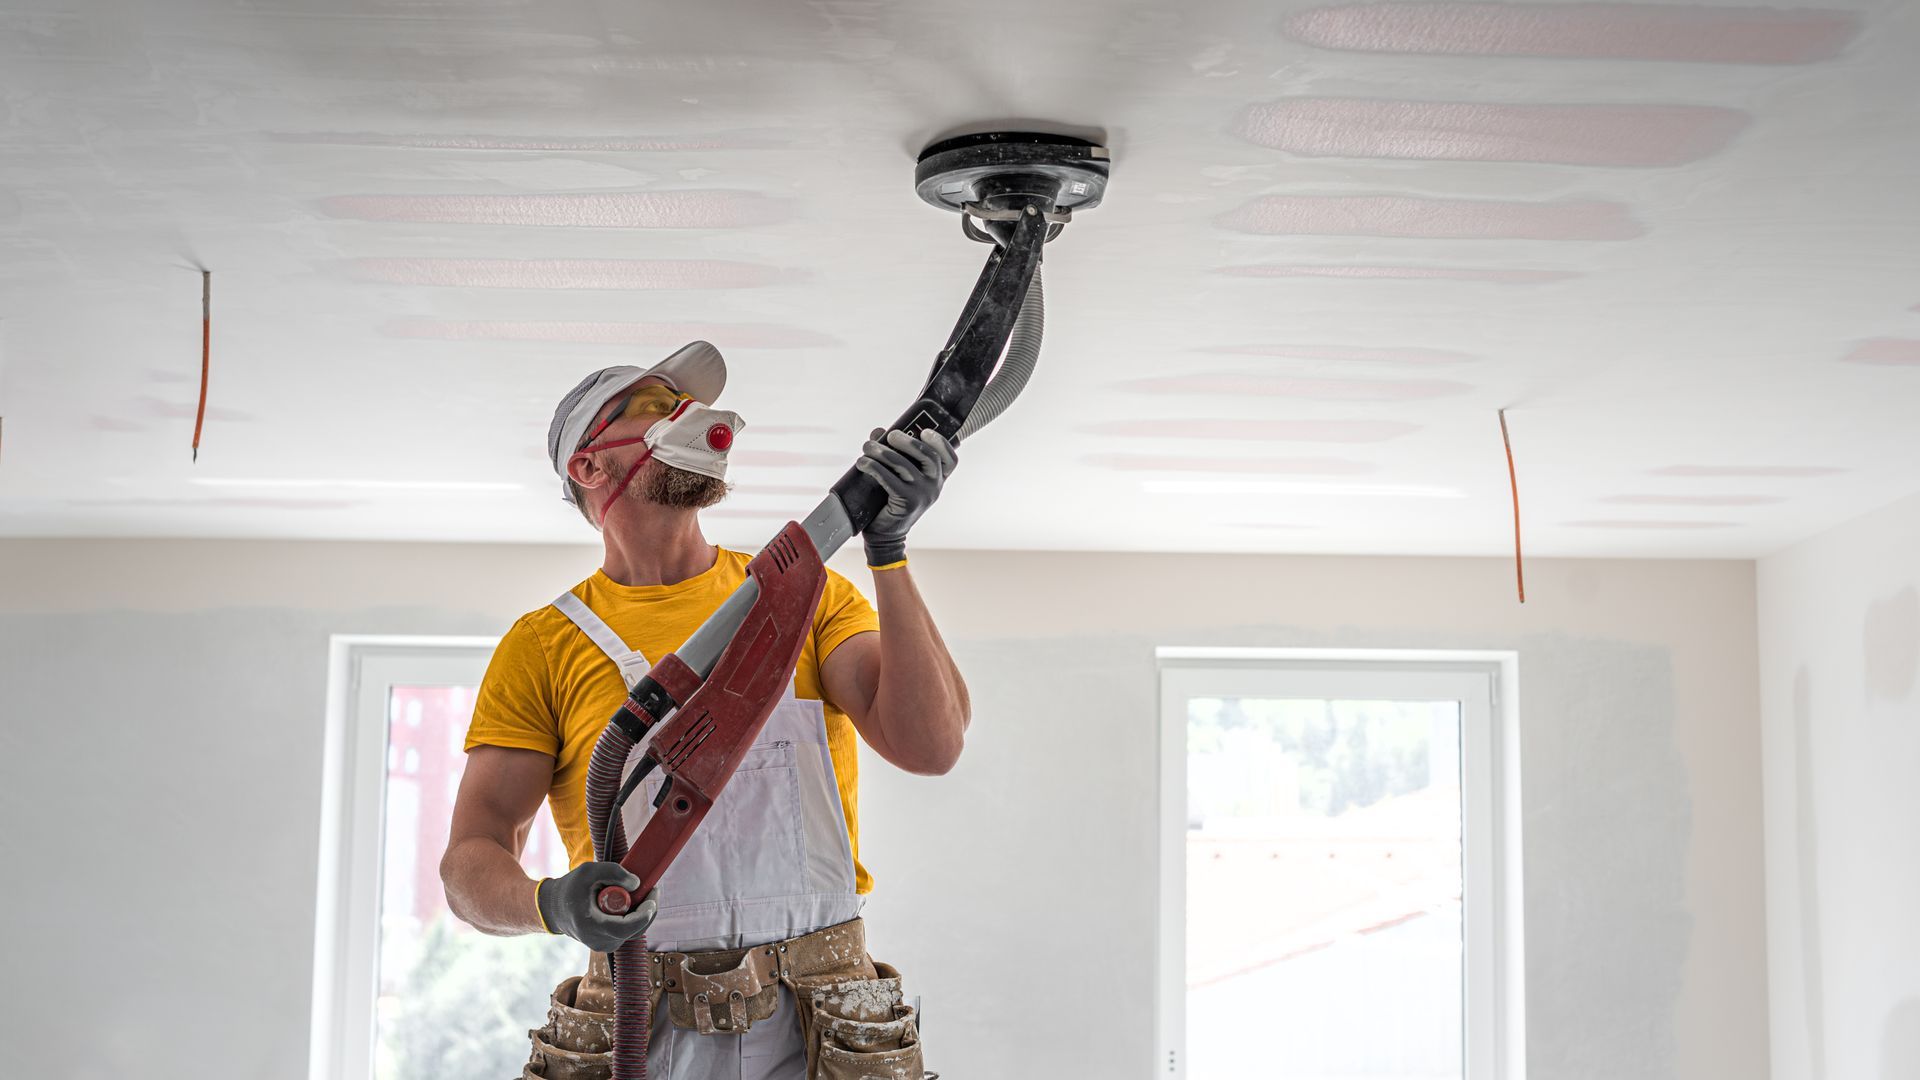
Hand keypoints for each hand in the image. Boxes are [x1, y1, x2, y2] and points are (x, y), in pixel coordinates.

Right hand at [536, 862, 659, 951]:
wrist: (553, 908)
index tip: (652, 897)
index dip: (644, 914)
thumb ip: (613, 872)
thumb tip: (637, 883)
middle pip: (635, 930)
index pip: (626, 928)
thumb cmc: (570, 889)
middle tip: (653, 889)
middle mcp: (600, 941)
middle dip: (648, 910)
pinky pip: (628, 931)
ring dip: (642, 913)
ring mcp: (604, 944)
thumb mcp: (588, 872)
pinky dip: (634, 917)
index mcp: (592, 927)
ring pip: (634, 931)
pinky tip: (634, 902)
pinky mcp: (608, 942)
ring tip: (642, 893)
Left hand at [855, 428, 956, 565]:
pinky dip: (874, 467)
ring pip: (904, 465)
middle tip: (890, 435)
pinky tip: (862, 463)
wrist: (885, 535)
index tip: (925, 431)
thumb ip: (893, 452)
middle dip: (907, 441)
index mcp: (938, 479)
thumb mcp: (898, 476)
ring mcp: (923, 495)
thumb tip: (878, 431)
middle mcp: (935, 486)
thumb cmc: (890, 501)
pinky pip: (890, 479)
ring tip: (867, 447)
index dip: (941, 442)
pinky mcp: (908, 502)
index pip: (950, 459)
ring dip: (882, 452)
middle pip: (928, 456)